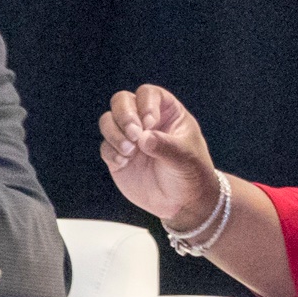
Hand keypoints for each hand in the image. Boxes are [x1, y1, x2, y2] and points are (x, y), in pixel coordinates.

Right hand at [100, 85, 223, 228]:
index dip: (145, 104)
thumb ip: (165, 146)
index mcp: (167, 113)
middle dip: (124, 115)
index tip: (150, 123)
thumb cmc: (192, 174)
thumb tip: (143, 138)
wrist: (184, 202)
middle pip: (121, 101)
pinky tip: (124, 163)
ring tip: (129, 151)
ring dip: (114, 134)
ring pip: (108, 121)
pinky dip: (111, 152)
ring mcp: (130, 138)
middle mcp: (145, 121)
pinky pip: (105, 147)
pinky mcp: (118, 156)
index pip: (148, 94)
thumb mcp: (185, 158)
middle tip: (134, 135)